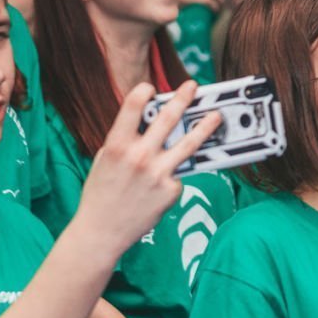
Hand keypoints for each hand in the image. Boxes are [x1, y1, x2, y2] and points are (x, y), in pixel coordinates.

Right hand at [74, 83, 223, 257]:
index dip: (144, 92)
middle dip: (182, 98)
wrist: (101, 231)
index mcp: (117, 145)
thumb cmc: (101, 194)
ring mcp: (158, 173)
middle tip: (192, 87)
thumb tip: (146, 124)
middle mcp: (139, 156)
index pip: (133, 107)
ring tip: (215, 117)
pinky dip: (173, 174)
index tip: (152, 87)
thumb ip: (125, 141)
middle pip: (168, 119)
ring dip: (205, 127)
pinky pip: (178, 174)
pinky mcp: (171, 190)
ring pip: (189, 144)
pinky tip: (159, 185)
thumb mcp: (104, 161)